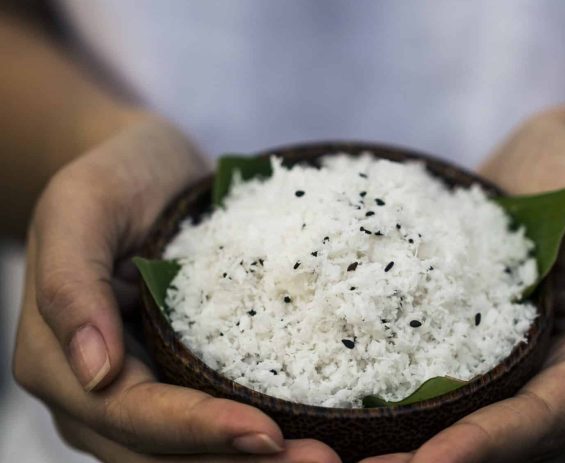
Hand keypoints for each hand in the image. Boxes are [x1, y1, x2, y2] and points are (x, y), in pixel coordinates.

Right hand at [12, 115, 339, 461]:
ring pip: (186, 455)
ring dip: (251, 461)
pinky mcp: (174, 381)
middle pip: (161, 454)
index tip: (268, 433)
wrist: (142, 169)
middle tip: (320, 460)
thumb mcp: (81, 204)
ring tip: (324, 455)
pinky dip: (251, 439)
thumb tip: (94, 370)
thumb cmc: (114, 176)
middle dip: (236, 462)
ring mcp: (134, 393)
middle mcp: (92, 393)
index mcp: (56, 359)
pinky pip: (209, 425)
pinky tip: (308, 431)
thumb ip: (71, 284)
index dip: (198, 432)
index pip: (132, 415)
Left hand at [361, 115, 564, 461]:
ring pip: (467, 417)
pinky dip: (403, 398)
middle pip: (503, 435)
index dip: (493, 443)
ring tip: (348, 454)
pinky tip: (351, 404)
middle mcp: (554, 370)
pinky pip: (440, 375)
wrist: (548, 156)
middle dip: (441, 458)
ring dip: (413, 441)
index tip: (432, 462)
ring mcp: (509, 357)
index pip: (551, 417)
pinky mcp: (471, 336)